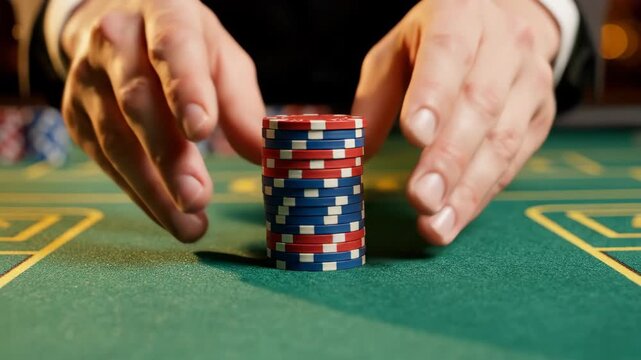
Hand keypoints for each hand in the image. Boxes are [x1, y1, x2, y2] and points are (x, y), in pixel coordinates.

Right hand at [60, 0, 264, 241]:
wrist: (120, 30)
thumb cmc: (186, 48)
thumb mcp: (222, 60)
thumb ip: (242, 104)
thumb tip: (266, 156)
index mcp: (164, 14)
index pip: (173, 48)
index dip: (185, 89)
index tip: (202, 130)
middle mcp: (115, 40)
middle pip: (137, 101)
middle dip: (168, 155)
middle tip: (197, 198)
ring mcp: (87, 78)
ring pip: (115, 139)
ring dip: (153, 188)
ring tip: (190, 225)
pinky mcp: (75, 114)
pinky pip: (105, 160)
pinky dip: (139, 193)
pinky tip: (167, 216)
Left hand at [353, 0, 559, 244]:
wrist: (504, 25)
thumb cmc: (435, 43)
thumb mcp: (396, 54)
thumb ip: (376, 100)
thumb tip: (358, 154)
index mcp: (462, 15)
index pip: (449, 52)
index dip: (433, 96)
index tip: (414, 136)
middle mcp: (506, 44)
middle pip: (480, 104)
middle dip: (448, 158)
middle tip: (420, 199)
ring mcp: (532, 81)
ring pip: (503, 140)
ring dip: (467, 189)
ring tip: (435, 224)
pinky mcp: (541, 116)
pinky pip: (514, 161)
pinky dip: (482, 194)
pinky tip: (455, 217)